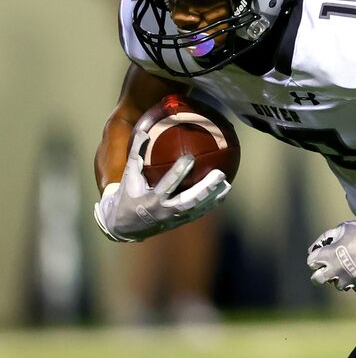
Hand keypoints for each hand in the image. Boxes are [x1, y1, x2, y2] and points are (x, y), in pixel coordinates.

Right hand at [93, 130, 230, 241]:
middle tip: (219, 174)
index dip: (179, 172)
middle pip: (189, 201)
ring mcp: (173, 219)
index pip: (167, 184)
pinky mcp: (179, 222)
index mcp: (151, 199)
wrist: (124, 226)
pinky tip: (223, 193)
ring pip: (197, 209)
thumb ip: (136, 154)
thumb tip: (144, 131)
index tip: (190, 157)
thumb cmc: (127, 195)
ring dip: (213, 197)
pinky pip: (198, 213)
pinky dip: (211, 204)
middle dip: (205, 189)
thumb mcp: (129, 176)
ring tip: (227, 184)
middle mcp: (164, 211)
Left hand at [307, 214, 355, 292]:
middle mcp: (338, 271)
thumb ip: (327, 238)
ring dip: (340, 277)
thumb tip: (318, 247)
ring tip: (349, 267)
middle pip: (318, 280)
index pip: (311, 262)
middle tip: (326, 269)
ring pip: (338, 285)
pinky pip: (355, 287)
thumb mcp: (342, 227)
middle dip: (319, 274)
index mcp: (330, 256)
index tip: (321, 256)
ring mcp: (352, 280)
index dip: (315, 258)